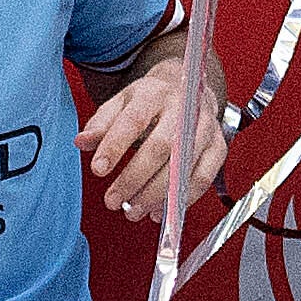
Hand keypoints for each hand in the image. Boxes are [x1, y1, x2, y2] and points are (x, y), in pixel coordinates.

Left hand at [82, 36, 214, 227]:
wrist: (186, 89)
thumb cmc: (150, 102)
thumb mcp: (120, 104)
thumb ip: (101, 124)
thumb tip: (82, 142)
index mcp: (155, 92)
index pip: (134, 119)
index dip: (115, 145)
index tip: (98, 170)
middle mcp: (185, 107)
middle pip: (162, 146)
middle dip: (135, 178)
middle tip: (113, 201)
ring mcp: (205, 126)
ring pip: (184, 165)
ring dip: (156, 194)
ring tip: (133, 210)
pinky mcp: (218, 146)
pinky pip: (204, 177)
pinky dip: (181, 199)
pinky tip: (158, 210)